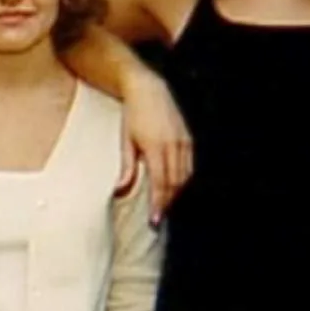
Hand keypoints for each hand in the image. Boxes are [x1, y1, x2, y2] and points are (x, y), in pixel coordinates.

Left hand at [119, 69, 192, 222]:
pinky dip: (182, 181)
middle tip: (158, 220)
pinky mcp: (188, 139)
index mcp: (156, 147)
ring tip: (165, 207)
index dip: (159, 204)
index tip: (155, 221)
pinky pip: (189, 166)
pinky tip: (174, 189)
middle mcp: (174, 146)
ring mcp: (184, 142)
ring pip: (184, 177)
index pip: (160, 184)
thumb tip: (120, 190)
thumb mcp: (125, 141)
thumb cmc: (132, 116)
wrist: (148, 90)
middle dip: (168, 203)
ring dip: (176, 194)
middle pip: (175, 183)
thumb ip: (126, 167)